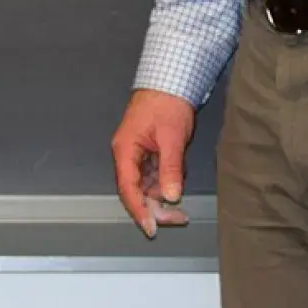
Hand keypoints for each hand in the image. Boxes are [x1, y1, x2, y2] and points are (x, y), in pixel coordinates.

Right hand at [111, 89, 194, 237]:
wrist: (171, 79)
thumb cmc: (167, 104)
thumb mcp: (171, 137)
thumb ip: (170, 168)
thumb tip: (171, 196)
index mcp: (125, 151)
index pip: (128, 190)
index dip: (139, 212)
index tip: (152, 229)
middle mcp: (127, 155)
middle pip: (137, 191)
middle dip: (157, 206)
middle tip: (180, 218)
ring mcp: (138, 153)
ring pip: (147, 184)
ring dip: (164, 192)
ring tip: (182, 191)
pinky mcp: (149, 150)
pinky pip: (155, 173)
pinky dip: (167, 178)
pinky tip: (179, 173)